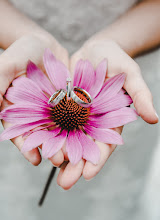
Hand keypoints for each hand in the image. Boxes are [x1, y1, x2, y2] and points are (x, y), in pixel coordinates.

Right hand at [0, 33, 68, 165]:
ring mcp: (52, 110)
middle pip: (41, 135)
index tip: (36, 159)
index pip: (19, 131)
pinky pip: (73, 117)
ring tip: (74, 156)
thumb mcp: (7, 64)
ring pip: (58, 130)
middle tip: (61, 161)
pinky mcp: (67, 103)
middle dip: (50, 149)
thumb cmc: (22, 50)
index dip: (26, 146)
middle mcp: (34, 113)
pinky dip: (78, 127)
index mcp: (16, 109)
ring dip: (65, 143)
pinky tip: (86, 137)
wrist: (44, 44)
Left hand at [56, 39, 157, 189]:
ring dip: (59, 156)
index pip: (106, 144)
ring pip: (68, 140)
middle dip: (75, 166)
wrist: (94, 51)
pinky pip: (55, 124)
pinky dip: (48, 136)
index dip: (97, 159)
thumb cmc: (115, 60)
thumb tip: (154, 119)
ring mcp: (77, 116)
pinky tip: (39, 147)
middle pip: (84, 148)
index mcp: (111, 119)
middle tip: (65, 183)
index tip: (87, 174)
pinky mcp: (63, 108)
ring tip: (50, 171)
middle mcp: (93, 122)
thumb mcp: (130, 75)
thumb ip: (140, 95)